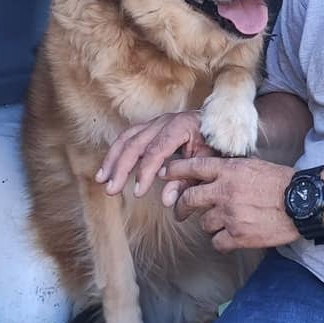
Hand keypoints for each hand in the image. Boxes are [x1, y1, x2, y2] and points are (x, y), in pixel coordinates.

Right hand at [95, 111, 213, 196]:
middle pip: (136, 143)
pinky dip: (116, 153)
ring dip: (113, 160)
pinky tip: (108, 169)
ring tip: (103, 180)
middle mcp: (164, 121)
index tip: (138, 192)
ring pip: (127, 138)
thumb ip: (187, 182)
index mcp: (181, 126)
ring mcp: (155, 122)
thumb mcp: (206, 164)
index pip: (156, 150)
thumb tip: (166, 201)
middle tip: (112, 190)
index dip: (145, 172)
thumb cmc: (215, 144)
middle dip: (121, 167)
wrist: (220, 125)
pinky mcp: (150, 126)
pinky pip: (128, 137)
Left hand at [163, 156, 297, 252]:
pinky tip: (233, 236)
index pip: (194, 167)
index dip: (176, 170)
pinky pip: (217, 242)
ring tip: (226, 222)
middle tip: (180, 211)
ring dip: (211, 224)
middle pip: (189, 199)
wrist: (301, 202)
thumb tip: (212, 176)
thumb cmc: (281, 181)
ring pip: (204, 223)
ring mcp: (230, 215)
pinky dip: (222, 241)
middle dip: (181, 206)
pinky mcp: (237, 236)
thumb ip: (230, 171)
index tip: (165, 174)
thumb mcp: (253, 166)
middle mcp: (225, 191)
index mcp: (229, 170)